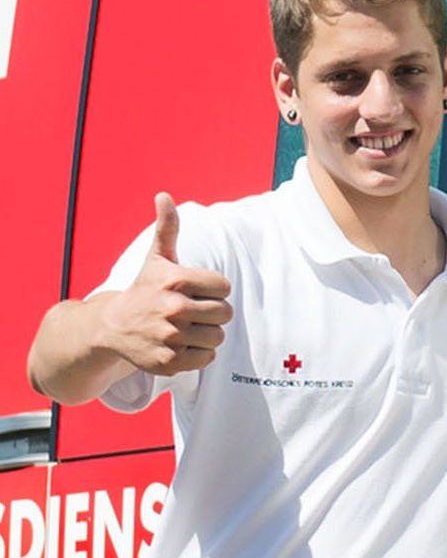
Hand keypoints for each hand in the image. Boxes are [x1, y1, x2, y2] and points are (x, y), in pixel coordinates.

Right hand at [101, 194, 233, 376]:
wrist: (110, 328)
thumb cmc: (144, 289)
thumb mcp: (156, 258)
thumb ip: (167, 227)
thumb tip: (164, 195)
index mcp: (175, 281)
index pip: (225, 287)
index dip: (213, 289)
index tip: (193, 290)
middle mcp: (173, 308)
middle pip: (225, 313)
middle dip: (211, 312)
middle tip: (189, 311)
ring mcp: (170, 337)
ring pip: (217, 337)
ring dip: (205, 334)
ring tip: (183, 327)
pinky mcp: (168, 362)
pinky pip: (206, 359)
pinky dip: (197, 354)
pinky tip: (178, 344)